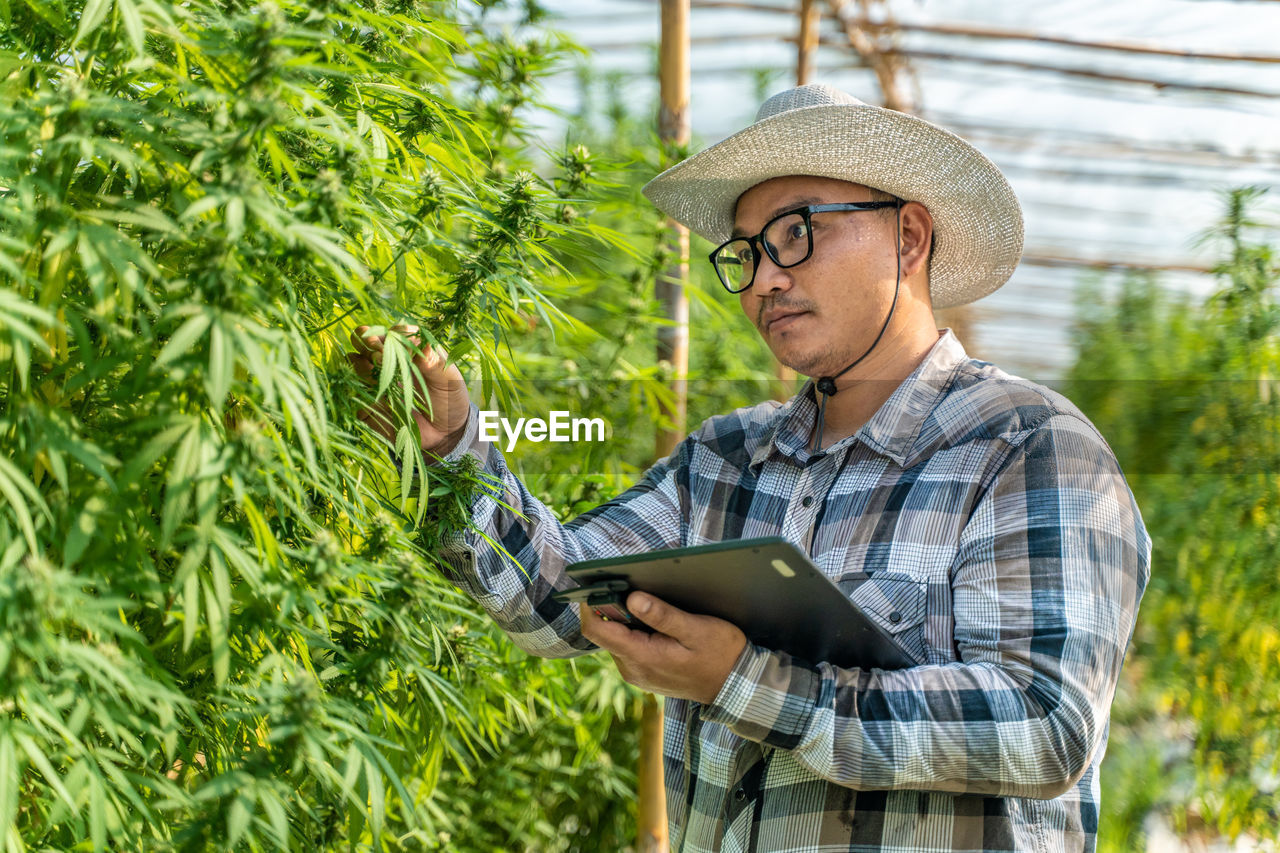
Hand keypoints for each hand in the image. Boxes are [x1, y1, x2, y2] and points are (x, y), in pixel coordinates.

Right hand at [346, 324, 470, 456]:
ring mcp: (374, 380)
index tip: (400, 336)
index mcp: (407, 348)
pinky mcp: (366, 403)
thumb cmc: (449, 400)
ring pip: (354, 362)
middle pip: (365, 340)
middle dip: (367, 341)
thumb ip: (437, 365)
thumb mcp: (450, 381)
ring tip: (374, 369)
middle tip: (378, 352)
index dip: (394, 332)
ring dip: (361, 362)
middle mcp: (386, 360)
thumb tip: (426, 348)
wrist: (444, 434)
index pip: (394, 332)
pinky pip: (353, 392)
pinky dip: (356, 388)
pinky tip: (370, 393)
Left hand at [579, 592, 747, 704]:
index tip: (597, 585)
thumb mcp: (695, 629)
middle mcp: (632, 669)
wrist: (735, 686)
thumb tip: (631, 598)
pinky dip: (637, 632)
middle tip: (637, 590)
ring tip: (655, 609)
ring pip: (617, 639)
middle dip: (614, 609)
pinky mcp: (644, 673)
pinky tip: (659, 626)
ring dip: (628, 621)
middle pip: (605, 632)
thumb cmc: (720, 655)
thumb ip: (662, 615)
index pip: (596, 630)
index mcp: (641, 657)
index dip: (591, 605)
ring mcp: (637, 673)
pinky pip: (629, 647)